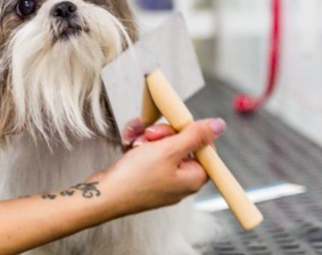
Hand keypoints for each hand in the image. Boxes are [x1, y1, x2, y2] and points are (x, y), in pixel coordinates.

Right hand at [99, 118, 225, 217]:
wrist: (103, 194)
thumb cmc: (134, 179)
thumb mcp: (168, 150)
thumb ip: (195, 136)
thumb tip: (218, 126)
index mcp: (194, 177)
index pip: (204, 147)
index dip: (189, 132)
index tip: (175, 126)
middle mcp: (180, 179)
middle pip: (181, 143)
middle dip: (163, 134)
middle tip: (151, 136)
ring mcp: (162, 178)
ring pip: (162, 145)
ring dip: (147, 137)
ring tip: (135, 143)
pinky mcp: (145, 175)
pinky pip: (148, 152)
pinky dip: (138, 145)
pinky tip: (129, 145)